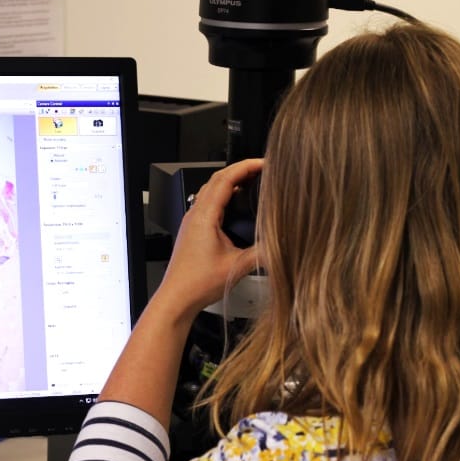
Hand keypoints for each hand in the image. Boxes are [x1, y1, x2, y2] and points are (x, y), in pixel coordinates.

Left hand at [153, 159, 263, 321]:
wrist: (177, 298)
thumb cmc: (196, 284)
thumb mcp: (237, 267)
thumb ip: (262, 253)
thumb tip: (282, 243)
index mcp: (204, 217)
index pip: (225, 179)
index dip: (246, 166)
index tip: (263, 162)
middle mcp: (195, 215)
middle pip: (217, 179)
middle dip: (240, 169)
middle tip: (261, 168)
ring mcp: (192, 222)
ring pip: (211, 190)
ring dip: (230, 182)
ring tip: (251, 181)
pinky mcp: (192, 231)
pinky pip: (208, 203)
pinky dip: (224, 196)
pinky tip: (236, 205)